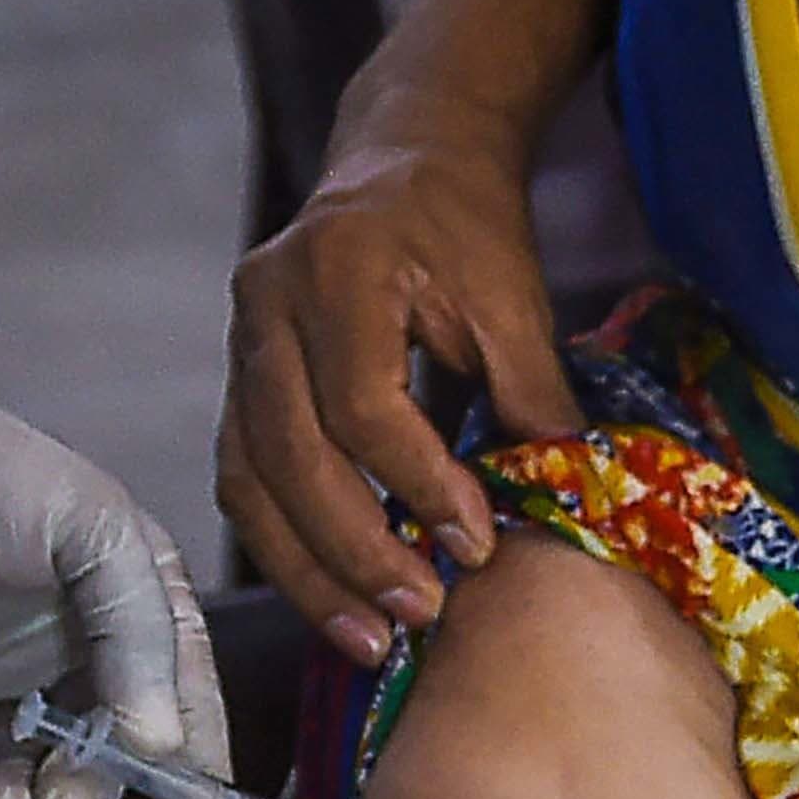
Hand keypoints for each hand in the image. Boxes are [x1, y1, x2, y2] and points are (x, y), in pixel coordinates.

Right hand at [218, 97, 586, 668]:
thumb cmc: (463, 223)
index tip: (474, 544)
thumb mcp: (512, 293)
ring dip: (307, 573)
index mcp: (336, 267)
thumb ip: (531, 390)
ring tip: (369, 641)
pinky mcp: (238, 383)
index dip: (416, 484)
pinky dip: (286, 547)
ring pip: (250, 481)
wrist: (404, 157)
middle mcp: (265, 305)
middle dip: (355, 551)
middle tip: (420, 614)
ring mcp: (239, 344)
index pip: (362, 403)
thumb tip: (561, 498)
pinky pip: (244, 480)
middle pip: (291, 455)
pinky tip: (335, 599)